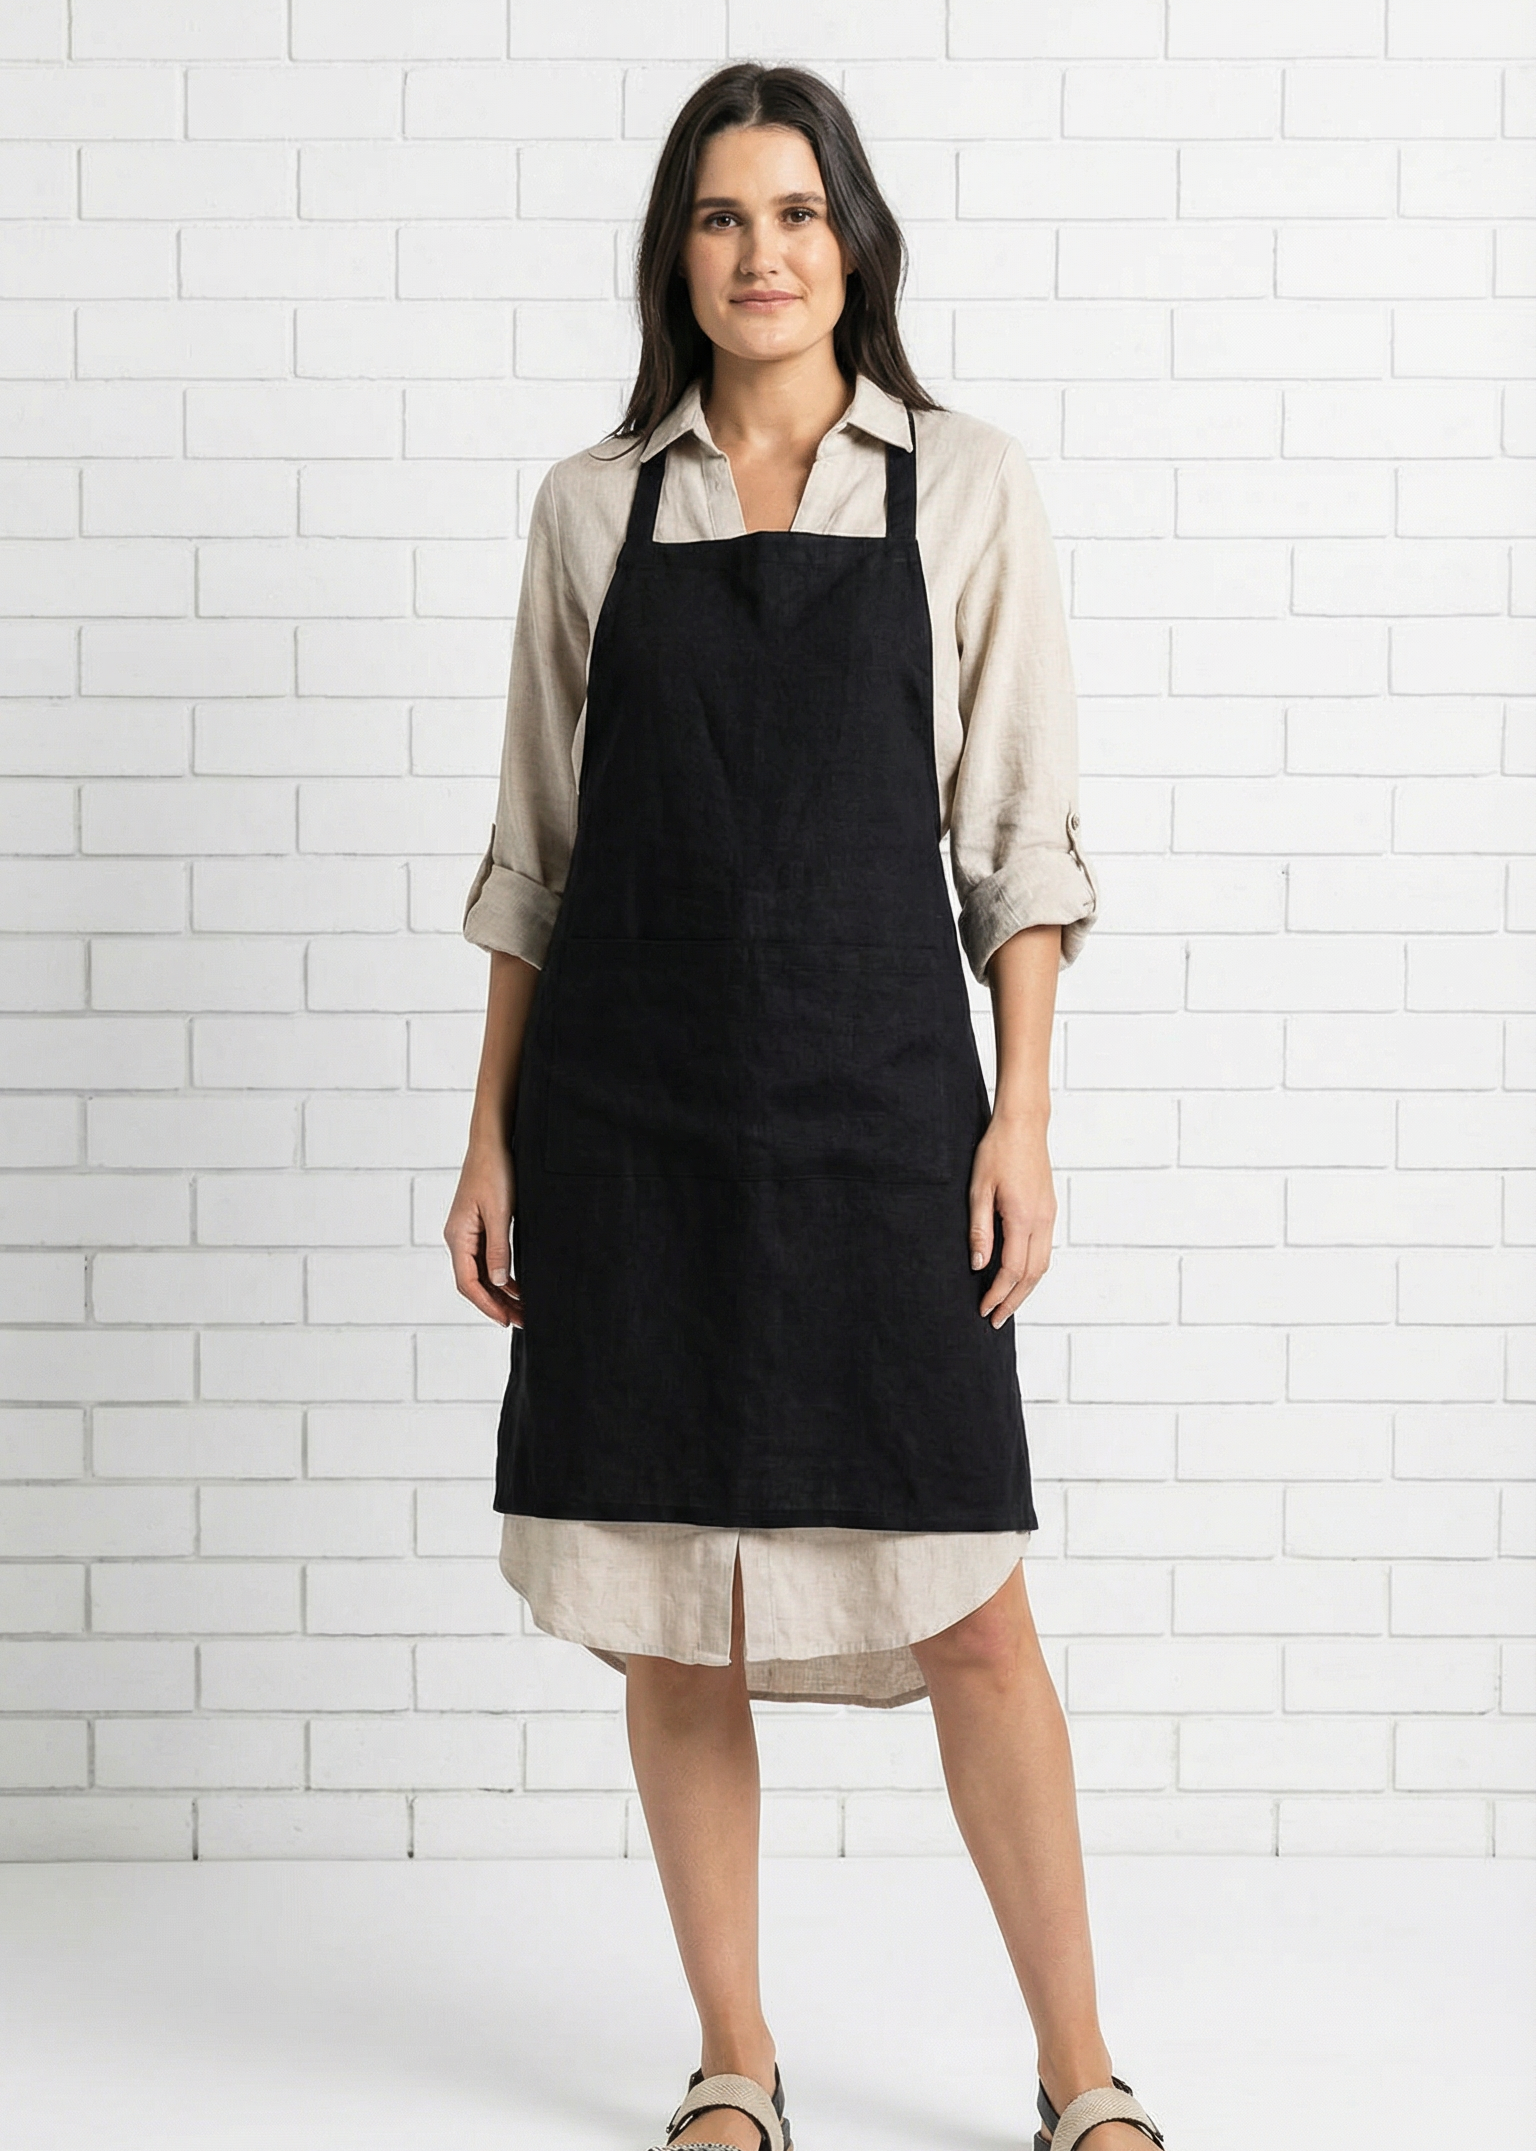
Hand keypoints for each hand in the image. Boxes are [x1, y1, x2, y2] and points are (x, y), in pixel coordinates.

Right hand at [443, 1138, 522, 1327]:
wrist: (492, 1141)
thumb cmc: (494, 1171)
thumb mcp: (500, 1213)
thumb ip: (498, 1249)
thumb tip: (499, 1282)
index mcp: (458, 1236)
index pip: (468, 1282)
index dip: (487, 1304)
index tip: (505, 1321)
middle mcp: (458, 1238)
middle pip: (474, 1282)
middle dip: (496, 1304)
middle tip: (521, 1321)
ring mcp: (467, 1232)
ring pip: (482, 1272)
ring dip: (500, 1292)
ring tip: (522, 1309)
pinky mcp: (478, 1225)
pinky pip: (487, 1258)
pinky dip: (501, 1274)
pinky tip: (517, 1285)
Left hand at [967, 1111, 1055, 1326]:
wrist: (1023, 1125)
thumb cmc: (996, 1152)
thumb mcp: (978, 1189)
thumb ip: (979, 1230)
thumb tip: (979, 1266)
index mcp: (1023, 1217)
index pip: (1012, 1270)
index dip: (997, 1294)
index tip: (983, 1310)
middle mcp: (1042, 1220)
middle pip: (1032, 1275)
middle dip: (1013, 1301)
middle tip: (995, 1319)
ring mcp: (1049, 1215)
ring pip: (1042, 1265)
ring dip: (1025, 1288)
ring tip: (1006, 1304)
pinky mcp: (1049, 1210)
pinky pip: (1044, 1249)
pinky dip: (1032, 1270)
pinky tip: (1018, 1275)